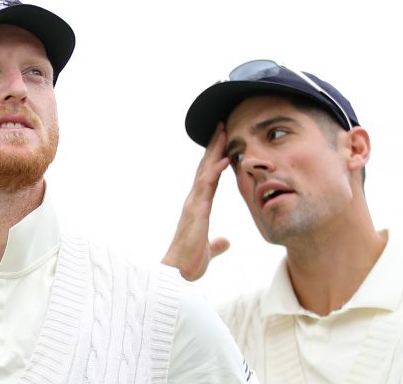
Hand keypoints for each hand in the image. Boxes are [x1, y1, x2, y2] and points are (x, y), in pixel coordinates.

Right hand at [162, 123, 230, 280]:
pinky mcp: (195, 211)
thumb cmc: (188, 263)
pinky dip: (215, 171)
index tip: (224, 143)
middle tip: (222, 126)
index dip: (216, 159)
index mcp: (197, 207)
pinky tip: (226, 159)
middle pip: (205, 167)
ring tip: (224, 132)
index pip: (209, 178)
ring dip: (215, 151)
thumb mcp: (208, 250)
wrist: (176, 276)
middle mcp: (193, 201)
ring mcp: (193, 204)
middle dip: (214, 146)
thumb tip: (226, 242)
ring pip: (205, 170)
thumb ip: (217, 244)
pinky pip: (207, 186)